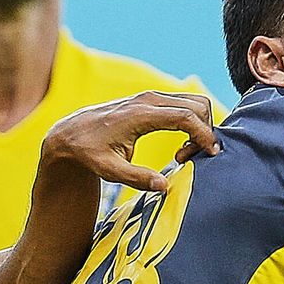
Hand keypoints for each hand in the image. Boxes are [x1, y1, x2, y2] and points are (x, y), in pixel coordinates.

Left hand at [42, 92, 219, 193]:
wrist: (71, 134)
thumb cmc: (89, 153)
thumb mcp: (108, 171)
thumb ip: (136, 178)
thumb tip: (164, 186)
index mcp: (140, 114)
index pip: (186, 116)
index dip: (204, 134)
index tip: (212, 154)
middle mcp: (149, 100)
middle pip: (197, 105)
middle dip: (205, 131)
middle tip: (190, 159)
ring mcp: (151, 97)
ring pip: (194, 103)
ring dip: (200, 127)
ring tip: (184, 154)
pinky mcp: (152, 101)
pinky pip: (184, 106)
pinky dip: (193, 124)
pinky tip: (180, 147)